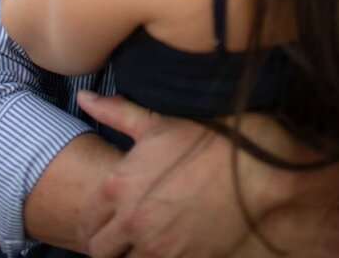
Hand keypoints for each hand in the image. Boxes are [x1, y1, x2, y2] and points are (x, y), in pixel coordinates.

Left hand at [78, 93, 338, 257]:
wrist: (253, 168)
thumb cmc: (206, 138)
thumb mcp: (157, 121)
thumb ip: (116, 112)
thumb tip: (84, 97)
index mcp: (119, 187)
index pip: (88, 219)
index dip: (93, 220)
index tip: (104, 218)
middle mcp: (133, 222)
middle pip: (101, 251)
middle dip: (107, 244)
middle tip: (120, 235)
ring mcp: (160, 247)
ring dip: (132, 254)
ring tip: (146, 240)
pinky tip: (170, 246)